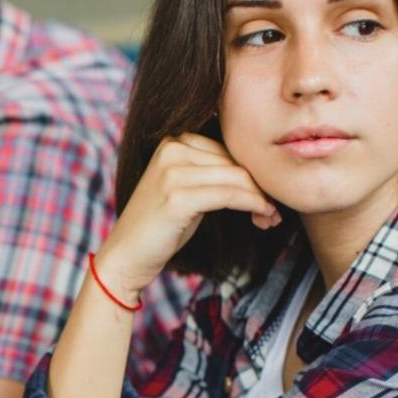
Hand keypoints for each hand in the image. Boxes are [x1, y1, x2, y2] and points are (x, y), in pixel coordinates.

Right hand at [94, 133, 279, 296]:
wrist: (125, 256)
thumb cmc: (160, 227)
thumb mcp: (185, 189)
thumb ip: (212, 172)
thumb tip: (260, 171)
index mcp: (173, 141)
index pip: (229, 149)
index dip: (253, 172)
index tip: (267, 197)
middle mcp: (171, 149)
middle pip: (236, 161)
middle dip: (260, 186)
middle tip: (273, 212)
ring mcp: (172, 172)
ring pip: (237, 177)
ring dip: (261, 198)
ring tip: (270, 218)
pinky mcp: (177, 197)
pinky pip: (231, 195)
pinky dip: (254, 205)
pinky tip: (264, 217)